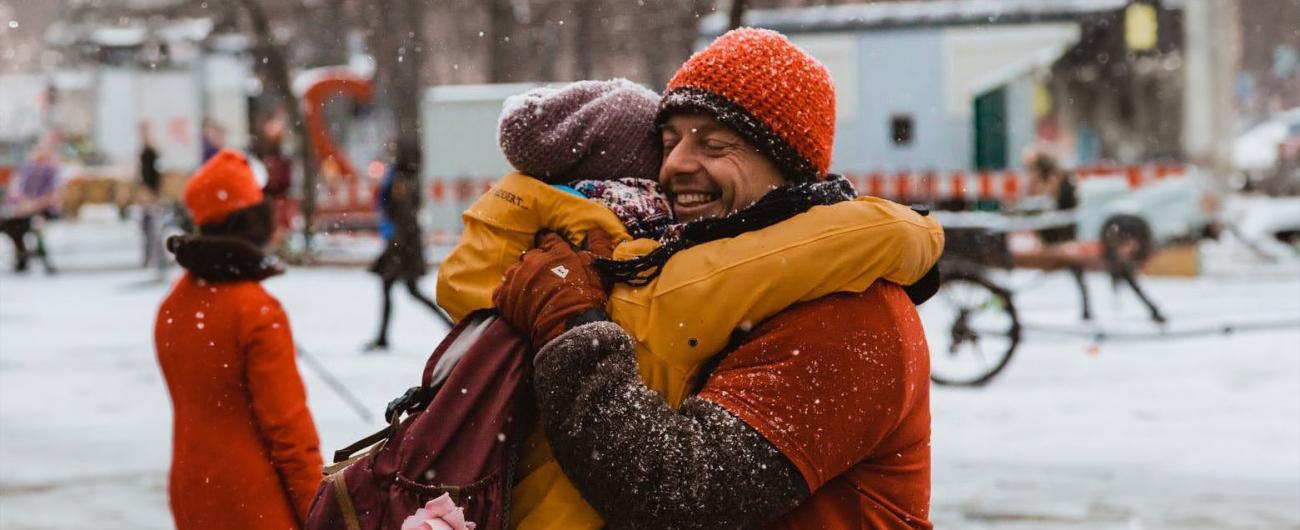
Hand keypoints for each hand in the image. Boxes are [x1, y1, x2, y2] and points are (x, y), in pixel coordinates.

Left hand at [493, 229, 614, 347]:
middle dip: (536, 263)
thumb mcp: (599, 270)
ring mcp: (515, 277)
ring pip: (515, 271)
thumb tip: (596, 228)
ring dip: (521, 278)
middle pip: (530, 255)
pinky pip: (502, 291)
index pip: (549, 239)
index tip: (552, 252)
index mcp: (555, 252)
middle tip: (544, 277)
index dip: (550, 244)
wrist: (567, 327)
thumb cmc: (586, 298)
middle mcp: (532, 260)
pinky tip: (518, 303)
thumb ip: (599, 246)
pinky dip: (508, 295)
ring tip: (530, 292)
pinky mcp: (503, 296)